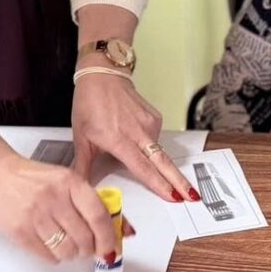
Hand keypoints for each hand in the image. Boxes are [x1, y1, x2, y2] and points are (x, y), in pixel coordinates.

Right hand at [0, 149, 121, 262]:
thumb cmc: (30, 179)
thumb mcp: (65, 181)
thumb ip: (92, 203)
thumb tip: (120, 229)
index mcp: (70, 182)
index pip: (99, 215)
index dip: (109, 237)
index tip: (111, 247)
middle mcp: (54, 198)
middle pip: (85, 238)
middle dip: (89, 250)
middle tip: (87, 248)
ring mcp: (36, 216)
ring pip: (67, 251)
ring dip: (71, 255)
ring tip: (67, 246)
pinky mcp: (20, 231)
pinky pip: (47, 256)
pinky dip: (53, 256)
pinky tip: (50, 246)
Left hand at [72, 71, 196, 202]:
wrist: (102, 76)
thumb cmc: (89, 104)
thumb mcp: (81, 138)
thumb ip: (82, 166)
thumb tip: (78, 187)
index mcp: (118, 139)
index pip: (142, 167)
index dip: (158, 183)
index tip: (172, 195)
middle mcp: (137, 132)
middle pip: (162, 161)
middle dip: (178, 180)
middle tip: (192, 195)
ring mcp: (149, 123)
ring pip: (158, 152)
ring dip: (158, 163)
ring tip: (139, 153)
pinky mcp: (155, 117)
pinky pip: (155, 138)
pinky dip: (148, 145)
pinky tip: (136, 137)